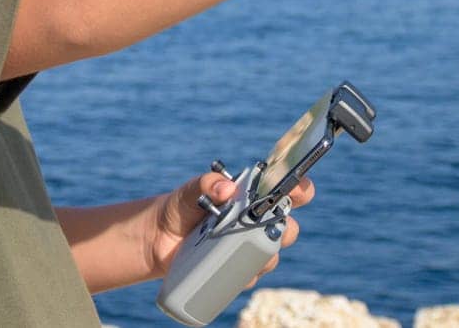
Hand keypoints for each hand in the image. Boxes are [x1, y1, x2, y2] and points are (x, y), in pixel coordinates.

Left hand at [146, 170, 316, 286]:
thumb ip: (206, 183)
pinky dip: (247, 276)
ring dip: (265, 256)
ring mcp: (246, 247)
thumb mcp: (190, 190)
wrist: (158, 238)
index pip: (287, 191)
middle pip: (288, 227)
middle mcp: (256, 222)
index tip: (298, 192)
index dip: (300, 190)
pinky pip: (251, 275)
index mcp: (253, 197)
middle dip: (285, 229)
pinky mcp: (234, 268)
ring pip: (272, 255)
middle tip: (264, 228)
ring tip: (241, 251)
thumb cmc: (180, 208)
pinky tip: (234, 272)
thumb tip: (226, 189)